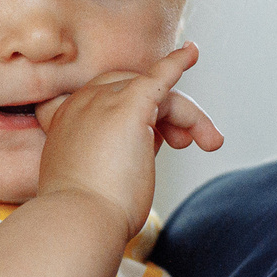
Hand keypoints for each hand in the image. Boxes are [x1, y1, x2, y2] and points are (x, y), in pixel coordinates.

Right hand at [33, 44, 223, 238]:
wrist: (78, 223)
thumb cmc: (86, 215)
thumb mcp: (91, 179)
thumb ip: (109, 156)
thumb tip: (140, 151)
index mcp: (67, 121)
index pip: (108, 102)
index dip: (138, 120)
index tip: (156, 142)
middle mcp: (82, 104)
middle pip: (133, 90)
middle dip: (165, 114)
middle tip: (183, 144)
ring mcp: (103, 99)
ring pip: (157, 94)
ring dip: (187, 116)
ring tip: (210, 142)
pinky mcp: (129, 102)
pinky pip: (159, 75)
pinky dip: (177, 62)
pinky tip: (193, 53)